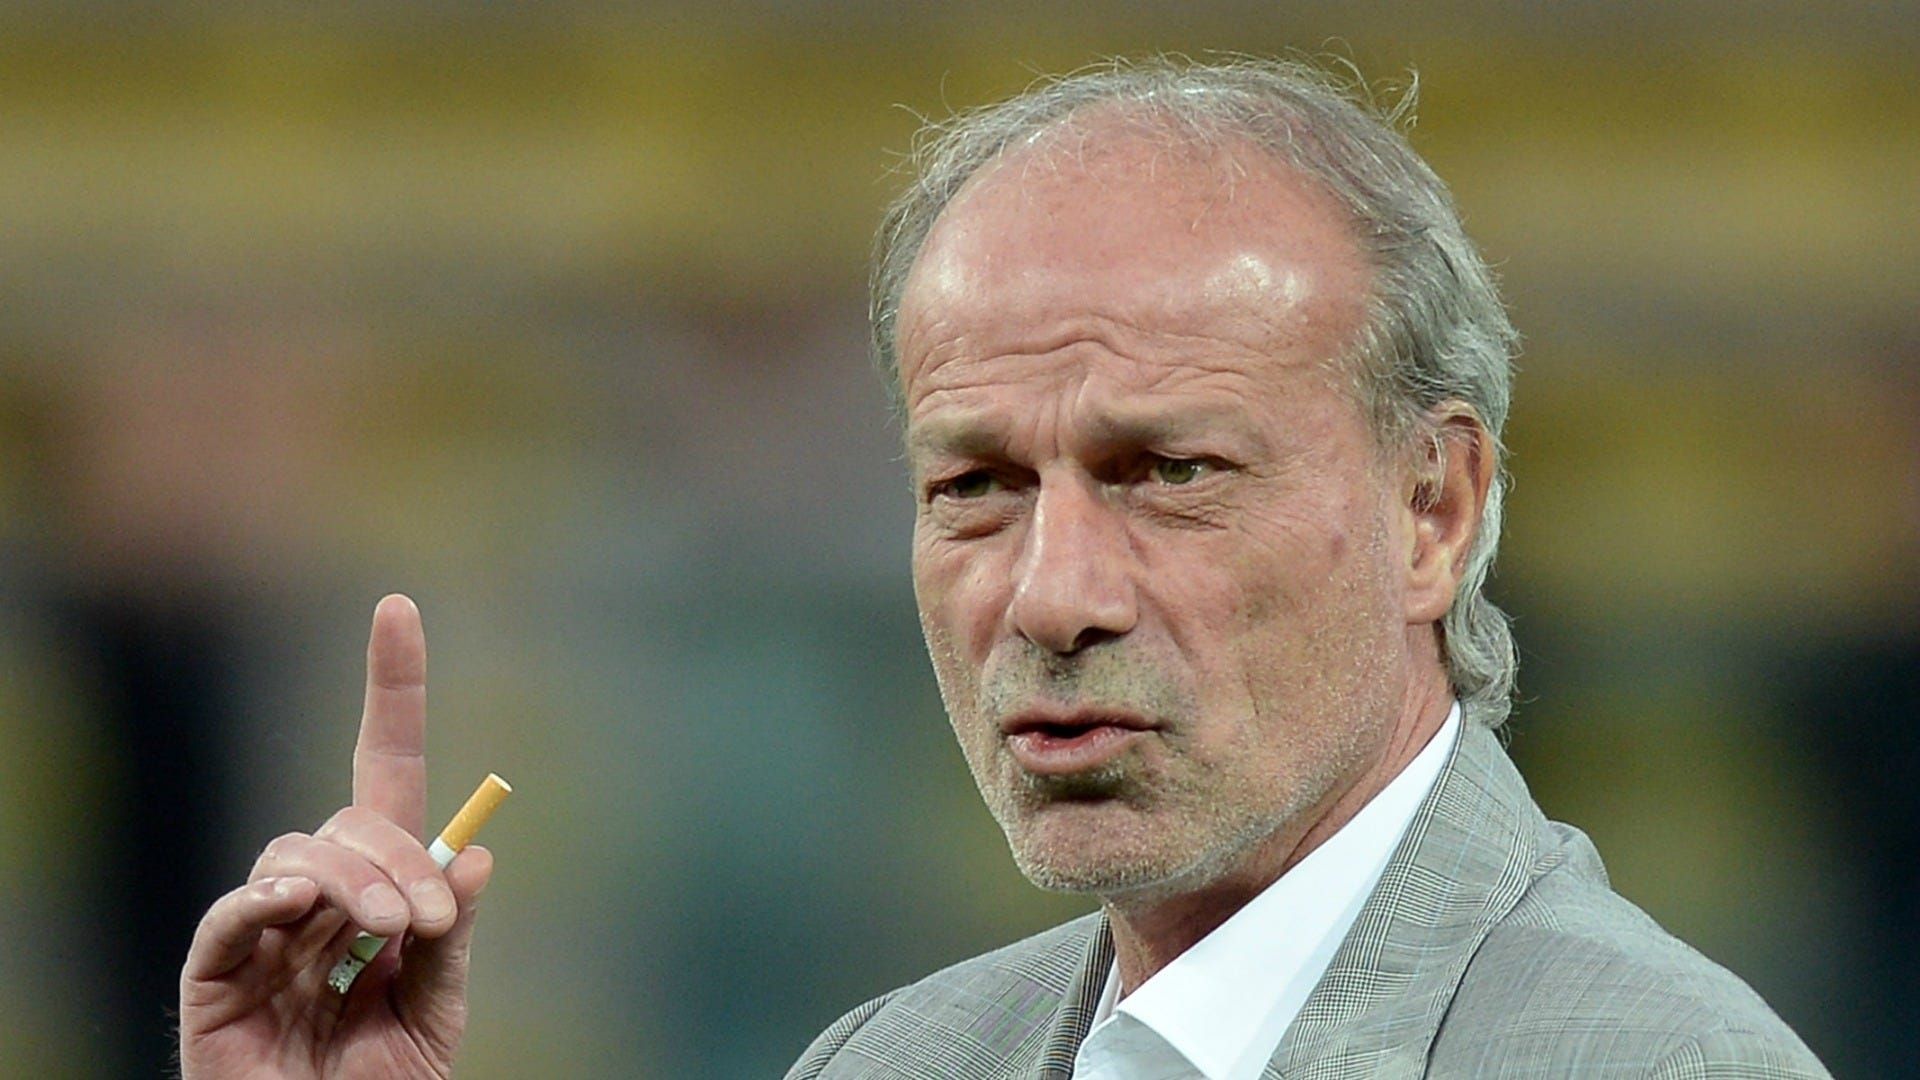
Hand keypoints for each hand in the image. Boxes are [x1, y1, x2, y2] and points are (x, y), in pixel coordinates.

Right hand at [179, 595, 493, 1078]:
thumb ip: (452, 940)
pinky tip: (294, 909)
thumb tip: (473, 857)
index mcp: (380, 889)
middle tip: (426, 921)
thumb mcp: (436, 1008)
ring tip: (384, 937)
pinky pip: (234, 914)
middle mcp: (321, 894)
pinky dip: (263, 901)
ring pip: (300, 854)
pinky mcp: (216, 974)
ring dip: (351, 883)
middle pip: (354, 821)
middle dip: (398, 858)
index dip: (393, 688)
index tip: (397, 606)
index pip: (386, 769)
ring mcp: (265, 928)